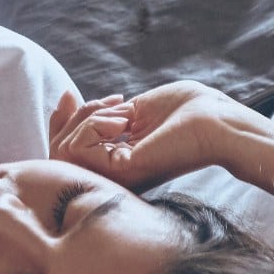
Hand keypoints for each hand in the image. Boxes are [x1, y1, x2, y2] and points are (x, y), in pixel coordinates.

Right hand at [49, 81, 245, 189]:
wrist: (216, 121)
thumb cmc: (186, 111)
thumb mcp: (132, 109)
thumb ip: (100, 115)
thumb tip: (64, 98)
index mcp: (115, 164)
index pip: (65, 152)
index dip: (59, 121)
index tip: (70, 96)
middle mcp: (111, 176)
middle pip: (57, 153)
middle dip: (72, 118)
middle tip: (114, 105)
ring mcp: (115, 177)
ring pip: (64, 150)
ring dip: (88, 120)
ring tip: (124, 116)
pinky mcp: (121, 171)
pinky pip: (78, 148)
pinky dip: (94, 125)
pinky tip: (123, 122)